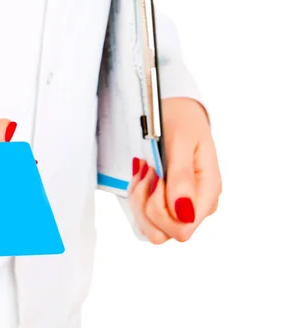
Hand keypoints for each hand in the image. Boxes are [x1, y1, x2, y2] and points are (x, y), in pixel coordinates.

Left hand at [127, 98, 221, 243]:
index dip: (160, 210)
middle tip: (147, 170)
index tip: (156, 178)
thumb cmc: (181, 122)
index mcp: (208, 192)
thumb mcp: (181, 142)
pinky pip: (145, 216)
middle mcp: (198, 206)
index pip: (183, 229)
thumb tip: (184, 213)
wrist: (176, 112)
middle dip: (145, 204)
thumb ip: (182, 177)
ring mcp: (182, 207)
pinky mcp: (167, 204)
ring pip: (152, 228)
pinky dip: (136, 197)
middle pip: (165, 232)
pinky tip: (141, 176)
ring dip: (139, 200)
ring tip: (144, 170)